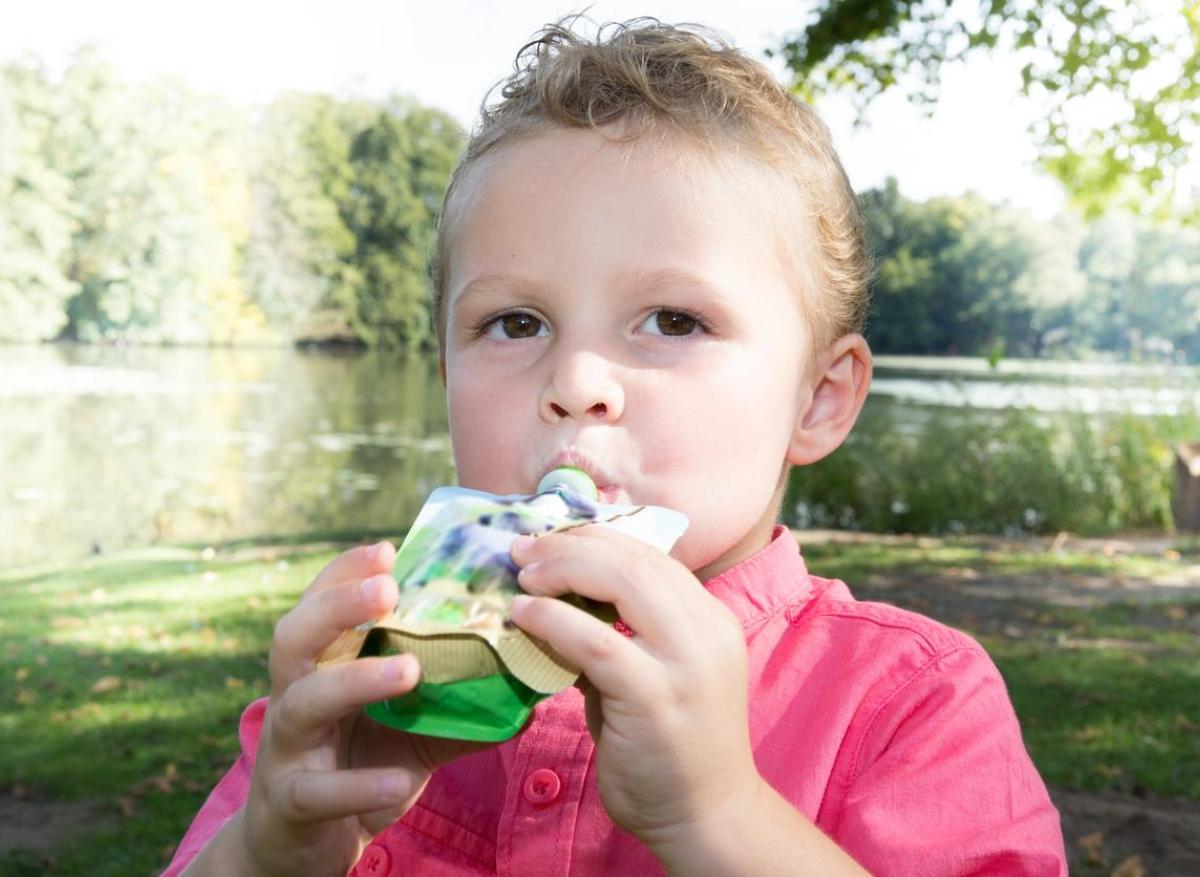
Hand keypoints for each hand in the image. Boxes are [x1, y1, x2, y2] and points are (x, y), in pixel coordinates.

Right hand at [239, 542, 485, 876]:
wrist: (304, 849)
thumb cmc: (360, 766)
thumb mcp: (412, 729)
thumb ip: (459, 701)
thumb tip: (530, 678)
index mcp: (320, 668)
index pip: (321, 604)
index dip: (345, 573)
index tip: (388, 548)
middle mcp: (293, 697)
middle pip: (294, 637)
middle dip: (338, 606)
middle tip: (388, 589)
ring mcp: (287, 750)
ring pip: (305, 703)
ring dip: (355, 680)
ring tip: (409, 669)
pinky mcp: (291, 804)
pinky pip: (320, 790)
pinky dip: (359, 784)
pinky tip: (399, 780)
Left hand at [508, 527, 761, 854]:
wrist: (707, 816)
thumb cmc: (672, 748)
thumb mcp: (654, 674)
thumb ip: (621, 635)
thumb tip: (558, 601)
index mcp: (711, 618)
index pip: (652, 554)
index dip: (596, 537)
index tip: (551, 539)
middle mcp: (708, 629)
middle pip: (637, 557)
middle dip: (574, 543)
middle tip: (524, 548)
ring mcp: (686, 661)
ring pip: (623, 581)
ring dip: (562, 568)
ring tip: (522, 573)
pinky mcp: (655, 696)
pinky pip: (596, 641)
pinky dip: (553, 619)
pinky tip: (523, 613)